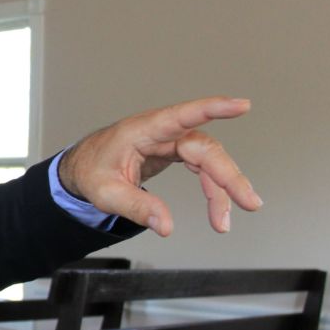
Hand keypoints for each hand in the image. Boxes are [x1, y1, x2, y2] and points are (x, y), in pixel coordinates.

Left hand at [58, 96, 262, 236]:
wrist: (82, 167)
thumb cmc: (91, 171)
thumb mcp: (106, 193)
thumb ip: (136, 207)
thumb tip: (166, 225)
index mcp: (142, 131)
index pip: (181, 116)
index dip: (213, 109)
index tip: (241, 105)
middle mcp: (160, 132)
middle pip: (204, 148)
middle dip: (228, 176)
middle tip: (248, 203)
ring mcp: (169, 141)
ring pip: (207, 159)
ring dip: (221, 188)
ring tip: (224, 220)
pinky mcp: (173, 151)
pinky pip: (201, 166)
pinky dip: (211, 188)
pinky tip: (218, 208)